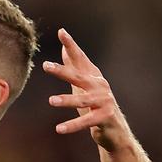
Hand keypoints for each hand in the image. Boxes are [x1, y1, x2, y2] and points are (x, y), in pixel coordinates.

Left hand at [43, 28, 130, 151]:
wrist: (115, 130)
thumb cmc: (96, 105)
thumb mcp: (83, 85)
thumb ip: (75, 68)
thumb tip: (64, 49)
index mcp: (92, 77)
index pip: (80, 58)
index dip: (71, 45)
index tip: (61, 32)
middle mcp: (99, 85)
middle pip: (78, 76)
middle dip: (62, 71)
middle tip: (45, 65)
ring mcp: (104, 101)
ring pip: (82, 100)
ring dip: (66, 100)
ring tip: (51, 101)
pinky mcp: (106, 117)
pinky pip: (86, 122)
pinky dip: (72, 125)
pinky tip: (59, 128)